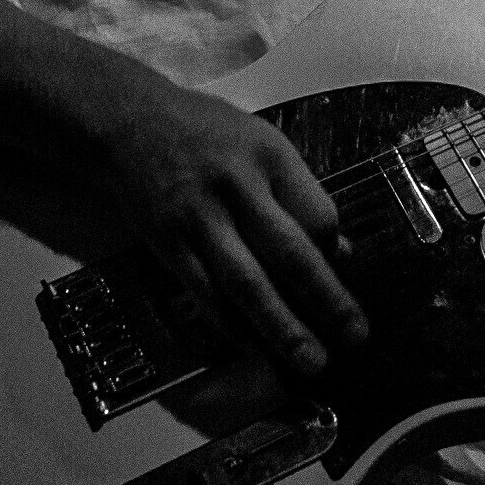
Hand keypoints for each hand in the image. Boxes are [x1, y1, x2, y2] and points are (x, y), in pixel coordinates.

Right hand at [92, 76, 368, 381]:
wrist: (130, 124)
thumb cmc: (207, 133)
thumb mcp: (262, 143)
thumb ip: (299, 194)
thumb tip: (339, 251)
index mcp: (270, 156)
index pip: (317, 213)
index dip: (335, 251)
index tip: (348, 278)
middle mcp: (237, 187)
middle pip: (287, 252)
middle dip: (325, 300)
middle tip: (354, 338)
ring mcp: (199, 218)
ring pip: (245, 284)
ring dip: (280, 328)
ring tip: (309, 361)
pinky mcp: (168, 244)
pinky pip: (205, 293)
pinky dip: (232, 327)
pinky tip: (256, 349)